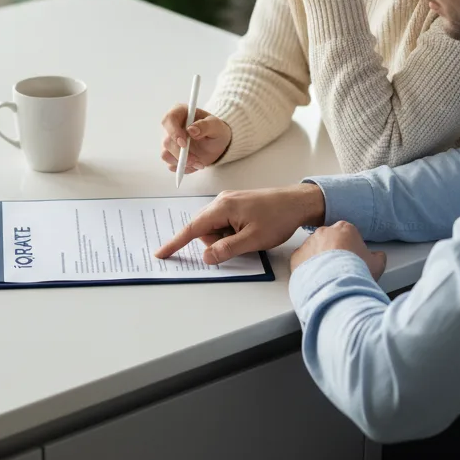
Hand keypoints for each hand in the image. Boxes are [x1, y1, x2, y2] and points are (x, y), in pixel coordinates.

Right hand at [154, 185, 325, 264]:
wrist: (298, 202)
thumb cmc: (278, 218)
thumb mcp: (253, 239)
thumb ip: (227, 249)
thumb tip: (205, 257)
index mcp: (222, 207)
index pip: (192, 228)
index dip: (176, 243)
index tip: (161, 253)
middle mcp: (222, 201)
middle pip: (204, 229)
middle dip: (216, 242)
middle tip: (241, 243)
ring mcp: (229, 202)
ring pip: (214, 228)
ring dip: (226, 238)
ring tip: (250, 235)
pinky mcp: (237, 205)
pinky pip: (224, 223)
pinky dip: (231, 232)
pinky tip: (249, 231)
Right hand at [160, 105, 231, 173]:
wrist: (217, 143)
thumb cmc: (216, 130)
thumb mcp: (216, 125)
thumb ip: (205, 125)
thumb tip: (191, 130)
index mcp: (180, 113)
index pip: (169, 120)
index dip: (173, 132)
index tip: (184, 144)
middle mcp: (171, 127)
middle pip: (167, 141)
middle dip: (181, 154)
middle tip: (196, 160)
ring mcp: (170, 142)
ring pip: (166, 155)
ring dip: (182, 162)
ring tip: (199, 162)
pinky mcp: (171, 155)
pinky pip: (172, 165)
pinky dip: (184, 168)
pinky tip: (196, 164)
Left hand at [289, 221, 386, 278]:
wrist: (336, 286)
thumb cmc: (356, 272)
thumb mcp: (376, 263)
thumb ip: (377, 256)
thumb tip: (378, 256)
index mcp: (345, 228)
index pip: (347, 233)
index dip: (350, 247)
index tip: (352, 258)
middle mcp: (324, 231)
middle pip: (329, 239)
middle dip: (333, 251)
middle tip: (339, 268)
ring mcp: (308, 243)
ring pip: (313, 249)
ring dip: (319, 260)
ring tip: (328, 277)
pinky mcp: (297, 256)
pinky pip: (301, 260)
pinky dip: (306, 268)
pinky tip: (315, 279)